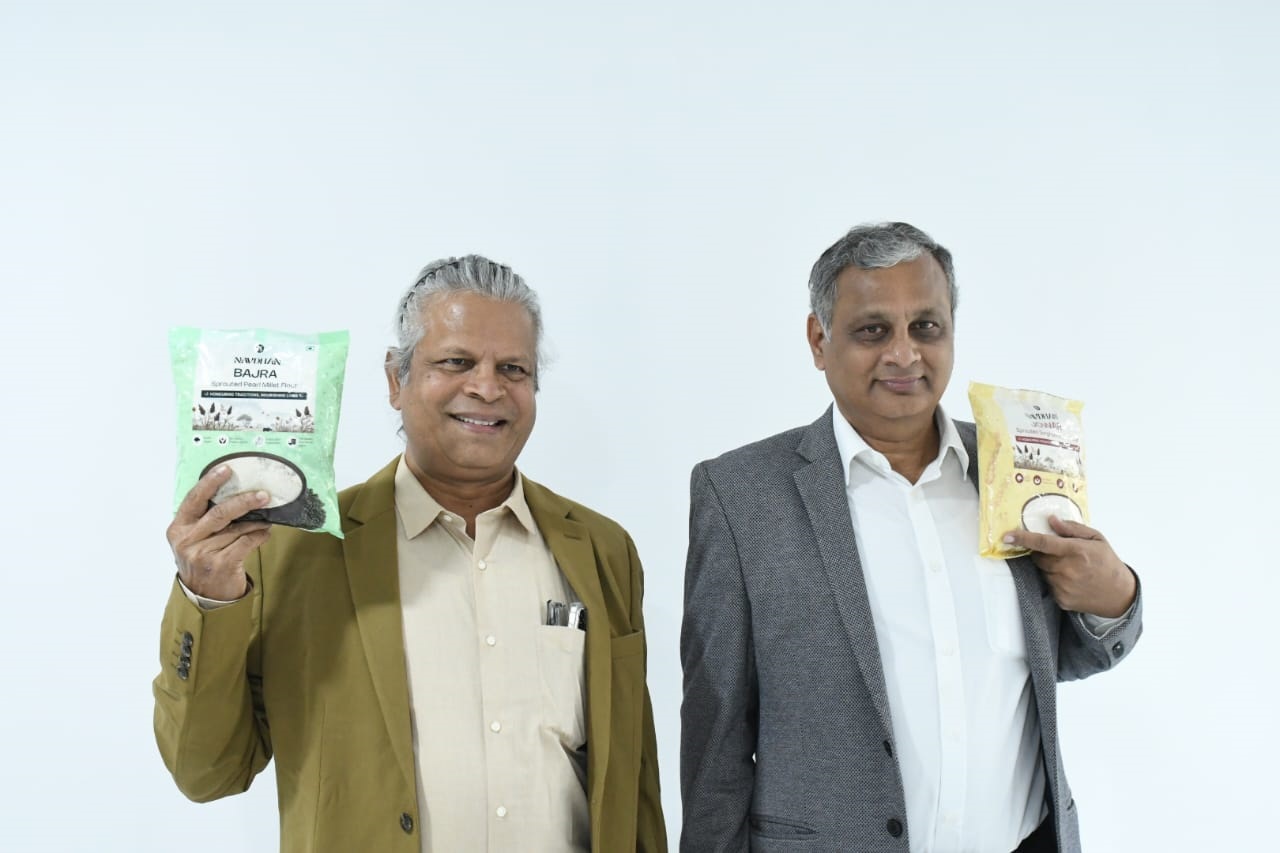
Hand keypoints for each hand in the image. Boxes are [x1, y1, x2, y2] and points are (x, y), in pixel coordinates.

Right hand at [166, 465, 272, 599]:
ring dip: (257, 522)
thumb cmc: (203, 559)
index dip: (210, 482)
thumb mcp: (194, 539)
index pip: (194, 499)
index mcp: (178, 529)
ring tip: (267, 518)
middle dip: (244, 501)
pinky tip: (264, 533)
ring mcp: (202, 554)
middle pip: (219, 512)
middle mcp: (187, 541)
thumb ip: (206, 519)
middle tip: (264, 494)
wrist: (205, 596)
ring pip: (236, 529)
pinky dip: (258, 536)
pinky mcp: (220, 565)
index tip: (227, 468)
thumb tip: (237, 492)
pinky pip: (245, 543)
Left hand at [1002, 516, 1136, 617]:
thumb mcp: (1096, 539)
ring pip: (1043, 571)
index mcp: (1076, 551)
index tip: (1006, 536)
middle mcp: (1067, 570)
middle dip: (1042, 553)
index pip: (1042, 543)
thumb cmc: (1107, 563)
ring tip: (1070, 567)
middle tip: (1058, 552)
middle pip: (1039, 557)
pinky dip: (1055, 580)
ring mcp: (1063, 587)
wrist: (1119, 595)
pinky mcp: (1061, 600)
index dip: (1022, 539)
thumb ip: (1072, 529)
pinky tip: (1071, 579)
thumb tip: (1051, 520)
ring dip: (1049, 567)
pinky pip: (1049, 585)